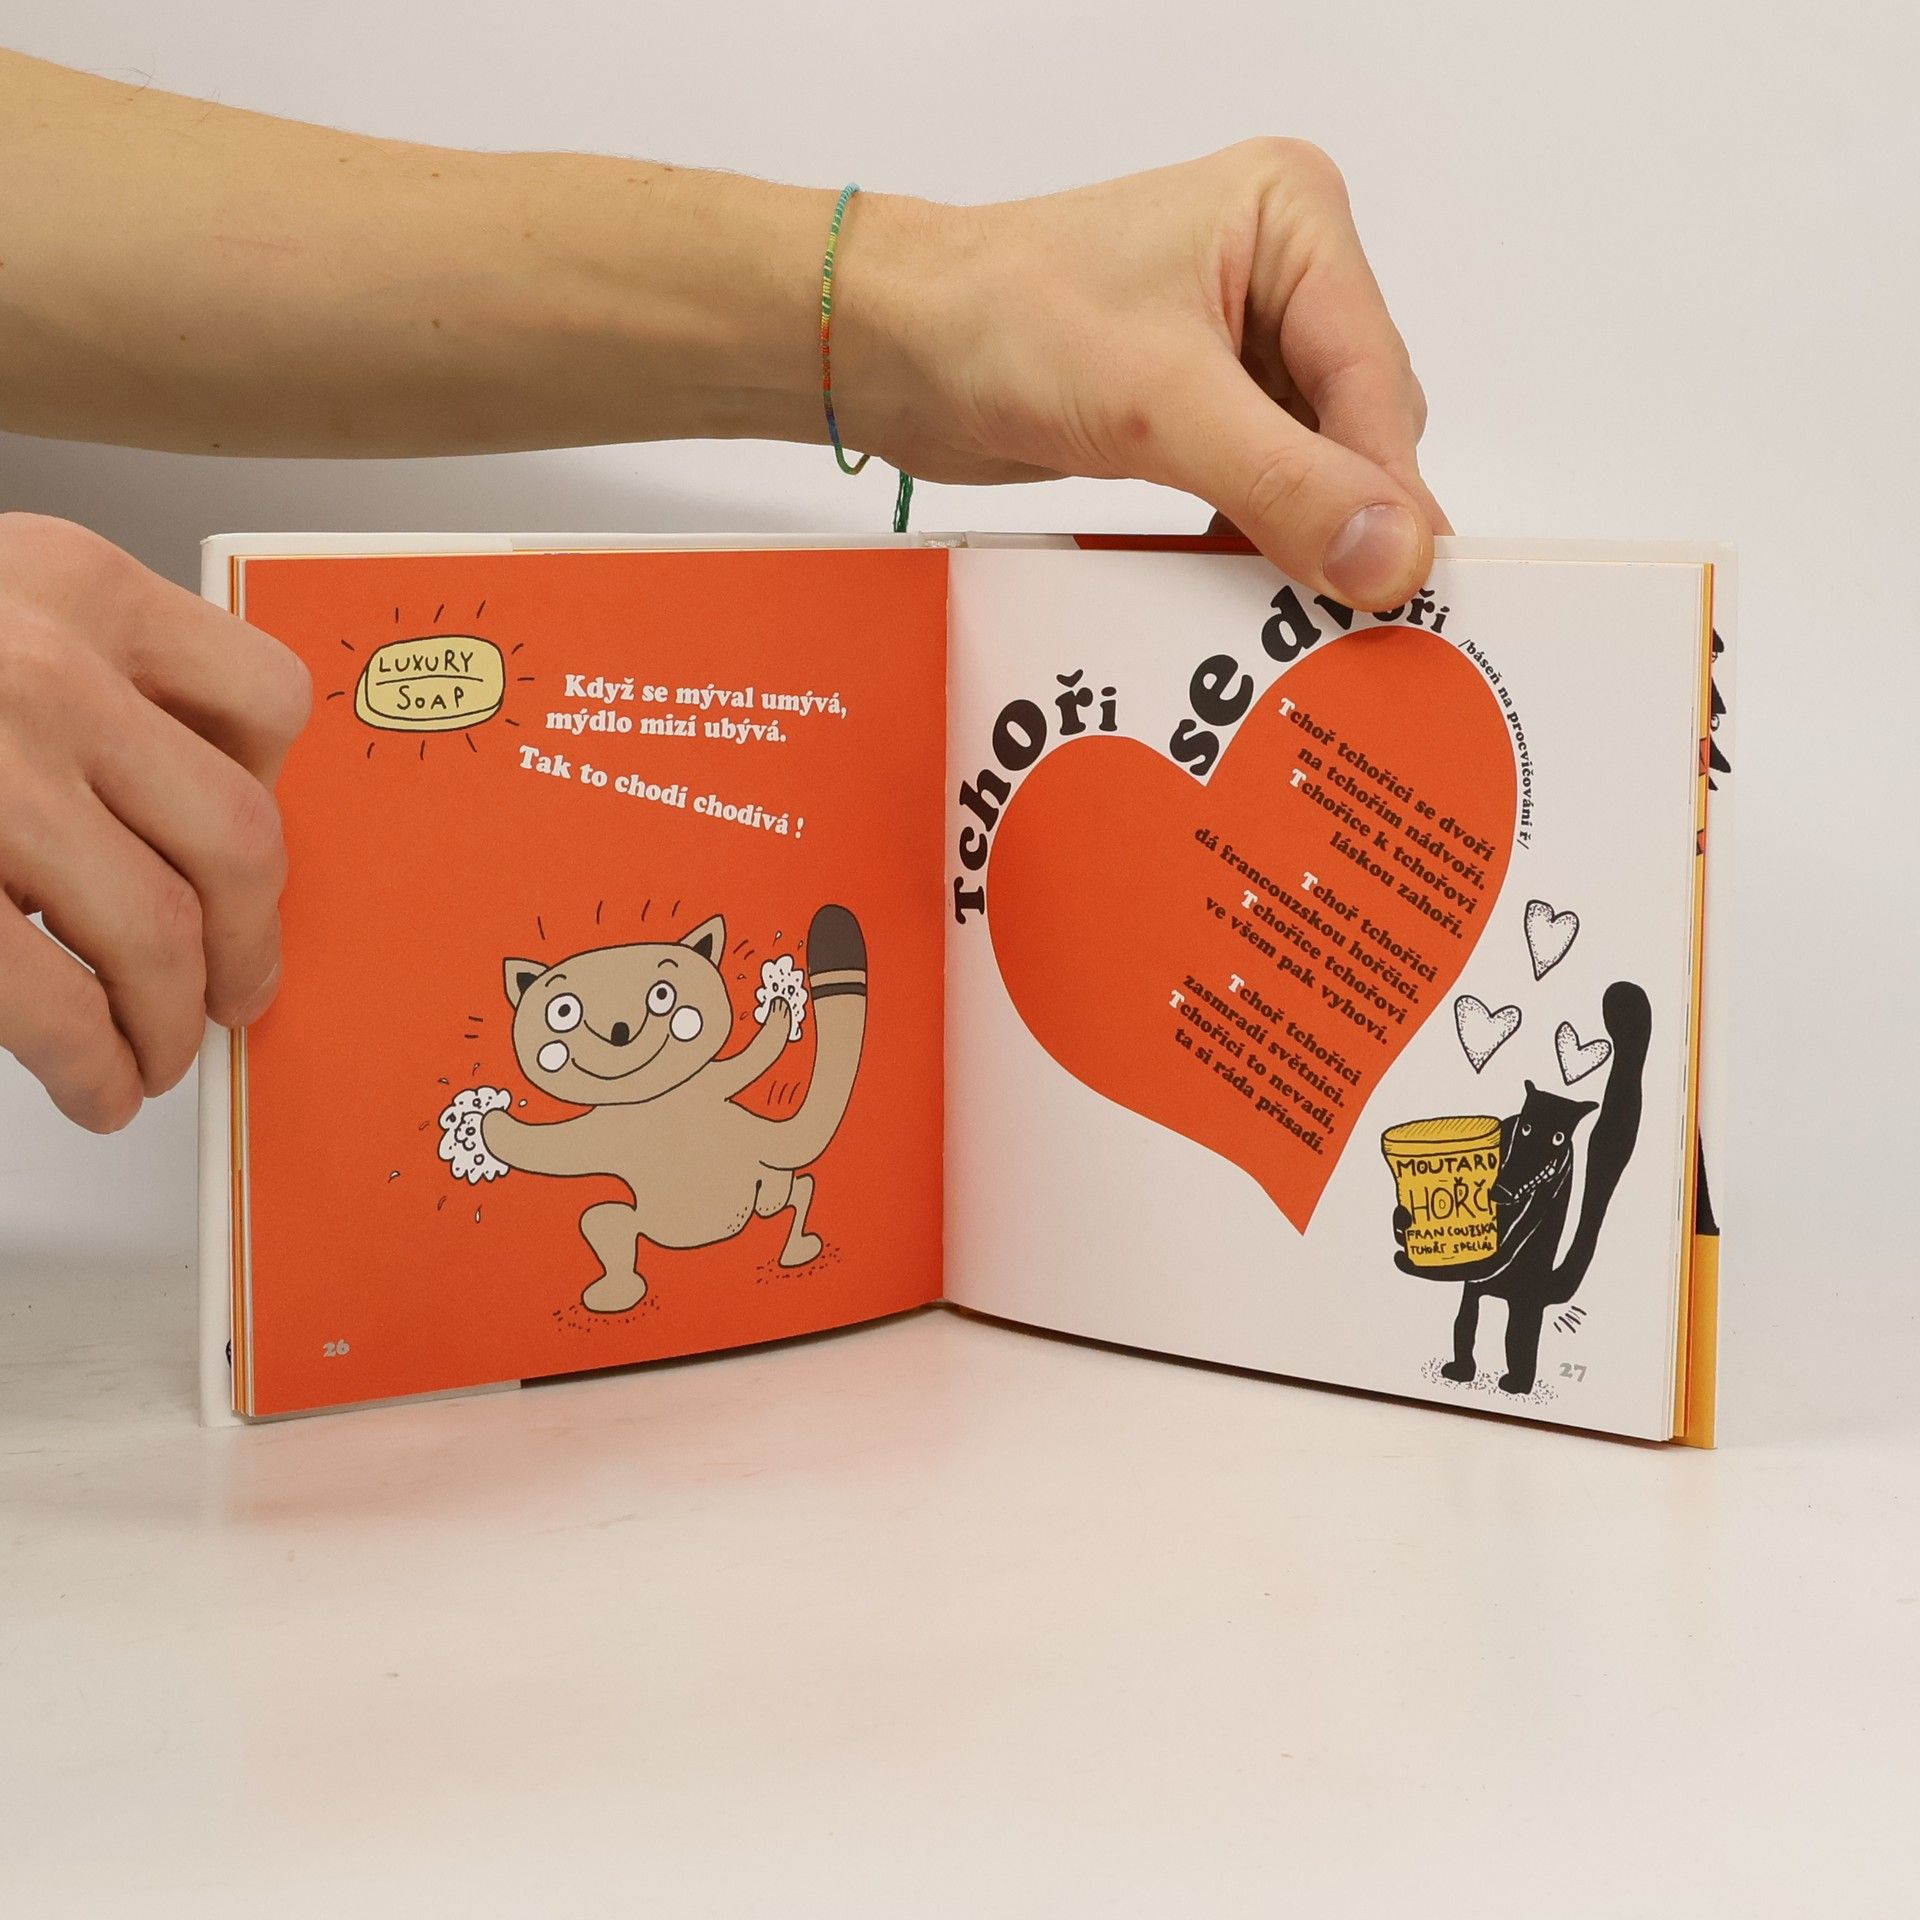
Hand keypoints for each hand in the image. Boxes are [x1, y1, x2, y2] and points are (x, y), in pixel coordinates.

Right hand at [0, 515, 309, 1129]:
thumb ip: (86, 673)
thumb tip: (185, 817)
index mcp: (73, 585)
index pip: (265, 699)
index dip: (275, 799)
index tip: (250, 859)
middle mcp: (41, 669)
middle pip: (238, 838)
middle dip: (248, 943)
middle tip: (233, 992)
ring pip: (159, 934)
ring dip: (170, 1024)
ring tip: (152, 1057)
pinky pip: (53, 1002)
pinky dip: (95, 1064)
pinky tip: (94, 1084)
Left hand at [840, 141, 1447, 608]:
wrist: (891, 350)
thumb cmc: (1002, 324)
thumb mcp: (1159, 403)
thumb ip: (1283, 482)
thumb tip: (1389, 555)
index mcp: (1291, 219)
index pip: (1373, 374)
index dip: (1390, 487)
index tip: (1404, 584)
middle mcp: (1278, 274)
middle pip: (1358, 421)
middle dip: (1352, 512)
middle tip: (1360, 616)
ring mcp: (1237, 343)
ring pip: (1314, 461)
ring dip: (1307, 532)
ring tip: (1314, 618)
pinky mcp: (1195, 405)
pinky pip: (1260, 484)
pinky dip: (1261, 535)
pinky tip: (1259, 587)